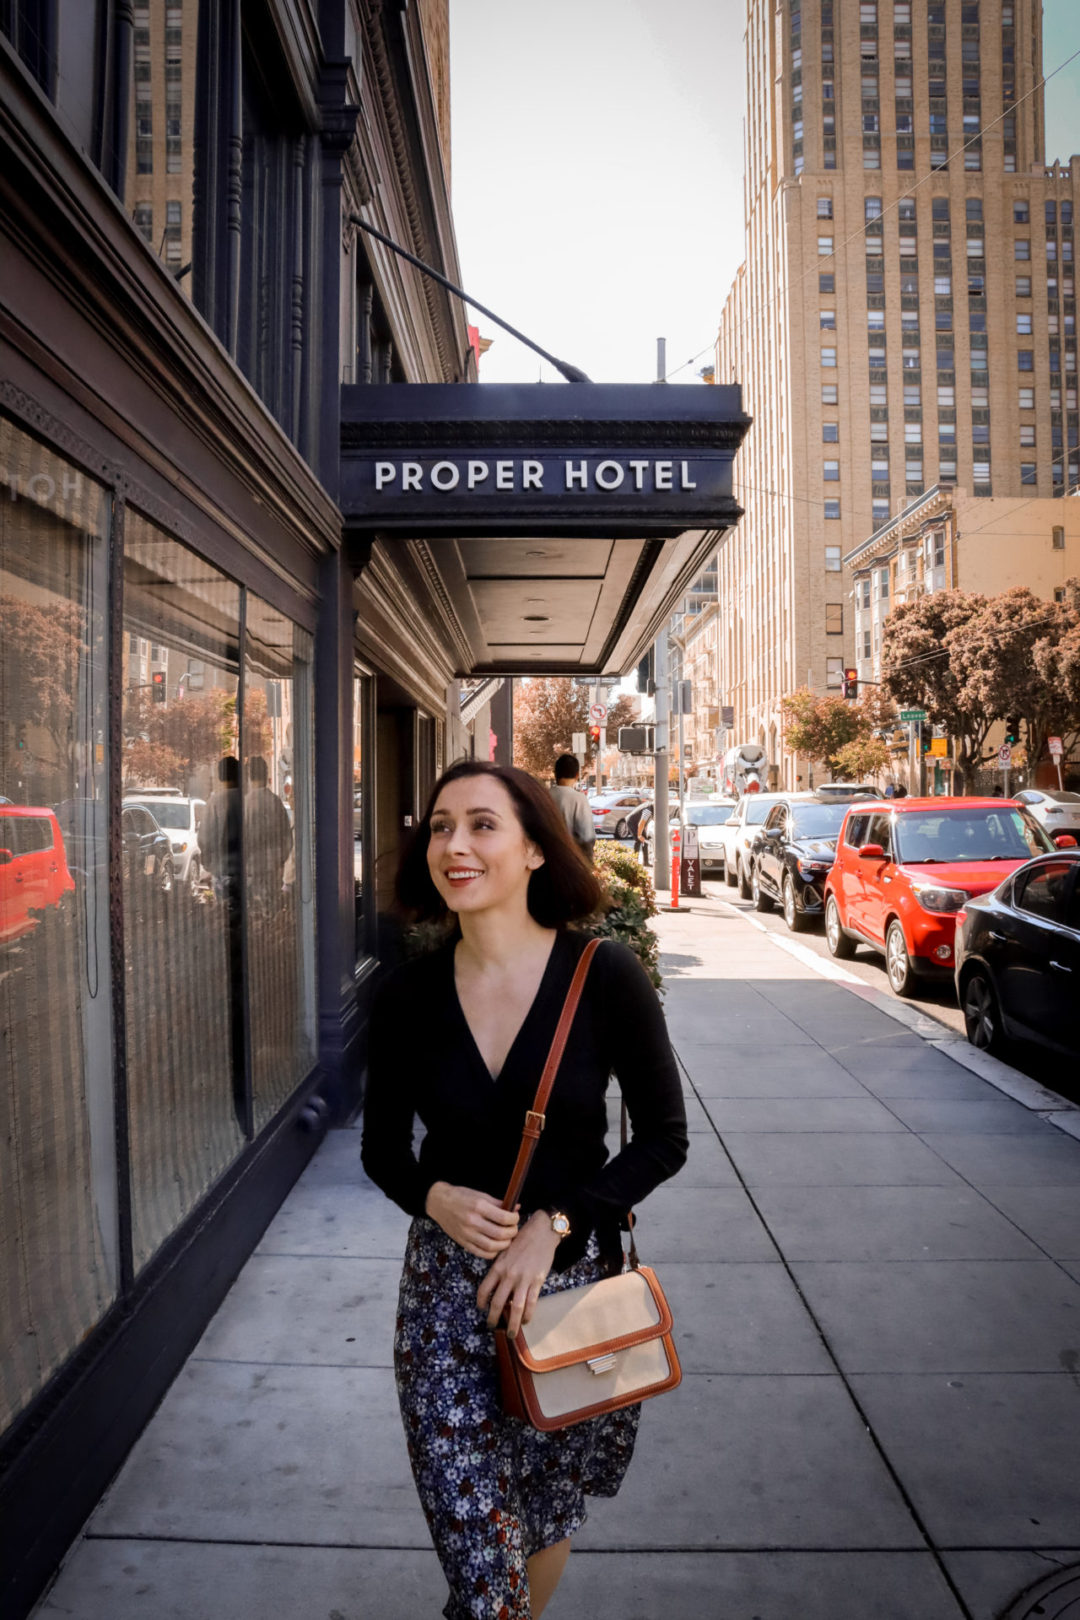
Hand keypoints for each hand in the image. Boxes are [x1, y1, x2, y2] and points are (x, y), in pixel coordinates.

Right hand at [424, 1181, 518, 1258]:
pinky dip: (493, 1252)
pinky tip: (496, 1246)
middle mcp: (472, 1221)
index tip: (515, 1217)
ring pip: (492, 1247)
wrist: (439, 1203)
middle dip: (512, 1233)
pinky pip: (482, 1253)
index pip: (504, 1218)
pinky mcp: (463, 1242)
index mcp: (479, 1206)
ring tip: (507, 1238)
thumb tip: (516, 1208)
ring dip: (504, 1244)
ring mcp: (467, 1234)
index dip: (514, 1219)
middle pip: (500, 1234)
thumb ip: (499, 1203)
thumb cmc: (462, 1197)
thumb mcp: (481, 1195)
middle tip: (513, 1229)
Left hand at [477, 1212, 561, 1338]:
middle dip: (493, 1318)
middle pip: (497, 1303)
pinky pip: (531, 1303)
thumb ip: (500, 1268)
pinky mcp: (536, 1281)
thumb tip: (498, 1288)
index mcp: (498, 1266)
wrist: (541, 1231)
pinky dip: (527, 1315)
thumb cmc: (522, 1239)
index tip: (481, 1309)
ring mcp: (523, 1279)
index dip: (480, 1302)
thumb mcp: (505, 1251)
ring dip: (512, 1324)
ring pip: (515, 1308)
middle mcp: (508, 1275)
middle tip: (492, 1326)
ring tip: (510, 1334)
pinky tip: (526, 1321)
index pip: (484, 1289)